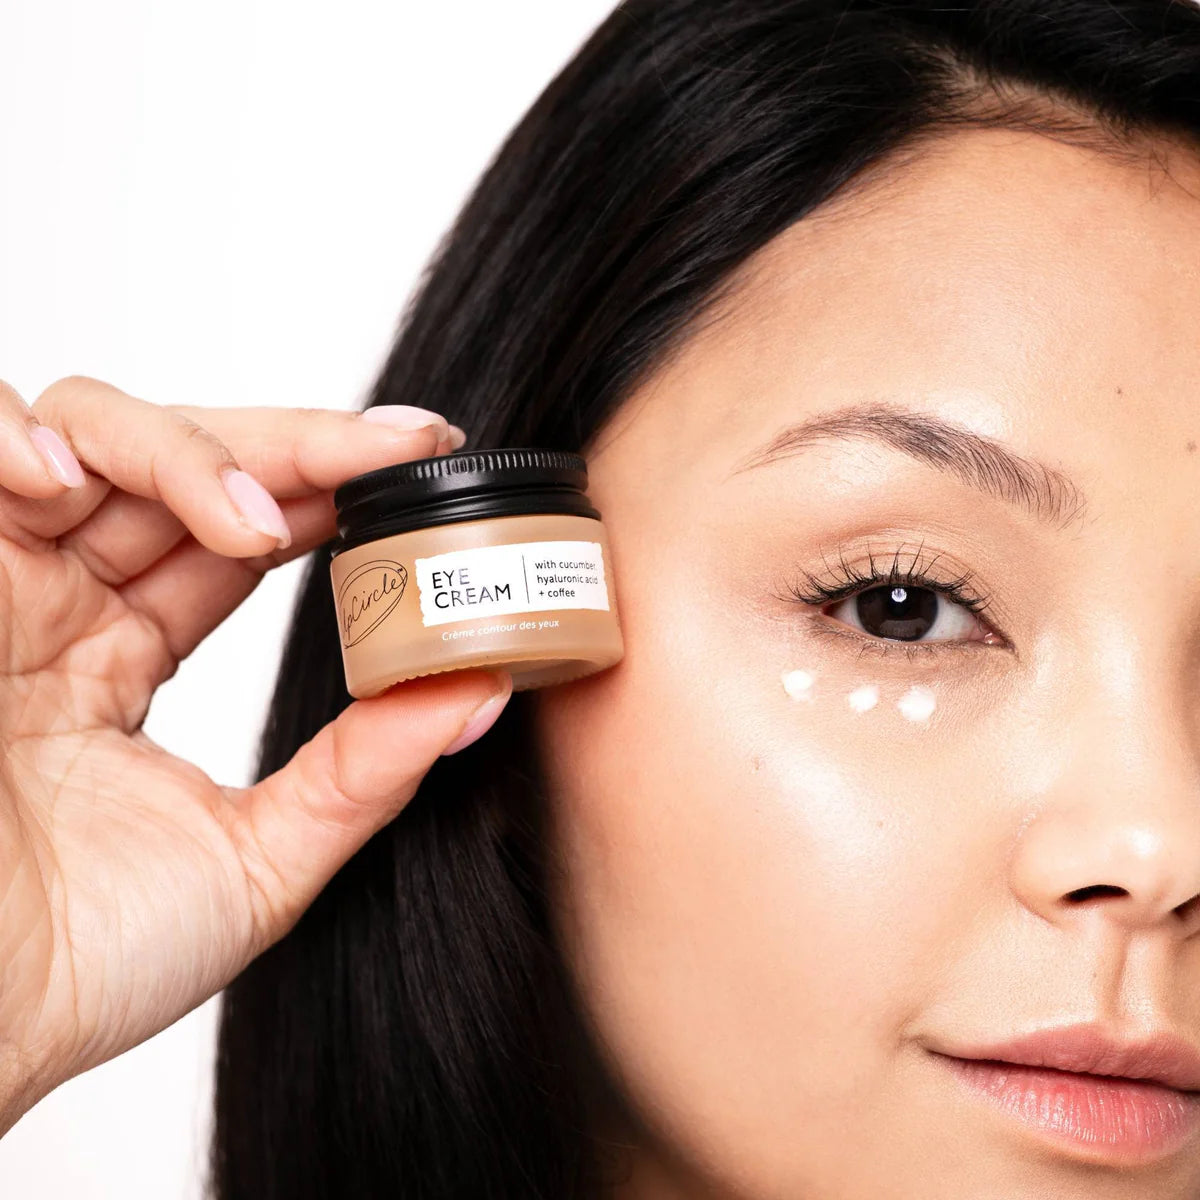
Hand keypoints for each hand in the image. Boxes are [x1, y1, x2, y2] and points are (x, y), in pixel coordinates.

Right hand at [0, 376, 512, 1133]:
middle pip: (183, 463)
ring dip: (186, 449)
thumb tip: (484, 690)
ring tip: (258, 519)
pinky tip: (72, 481)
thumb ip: (364, 771)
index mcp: (123, 656)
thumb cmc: (82, 962)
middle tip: (396, 455)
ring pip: (89, 432)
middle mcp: (63, 607)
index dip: (326, 490)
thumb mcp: (259, 858)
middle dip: (295, 449)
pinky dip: (15, 437)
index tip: (423, 470)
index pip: (237, 533)